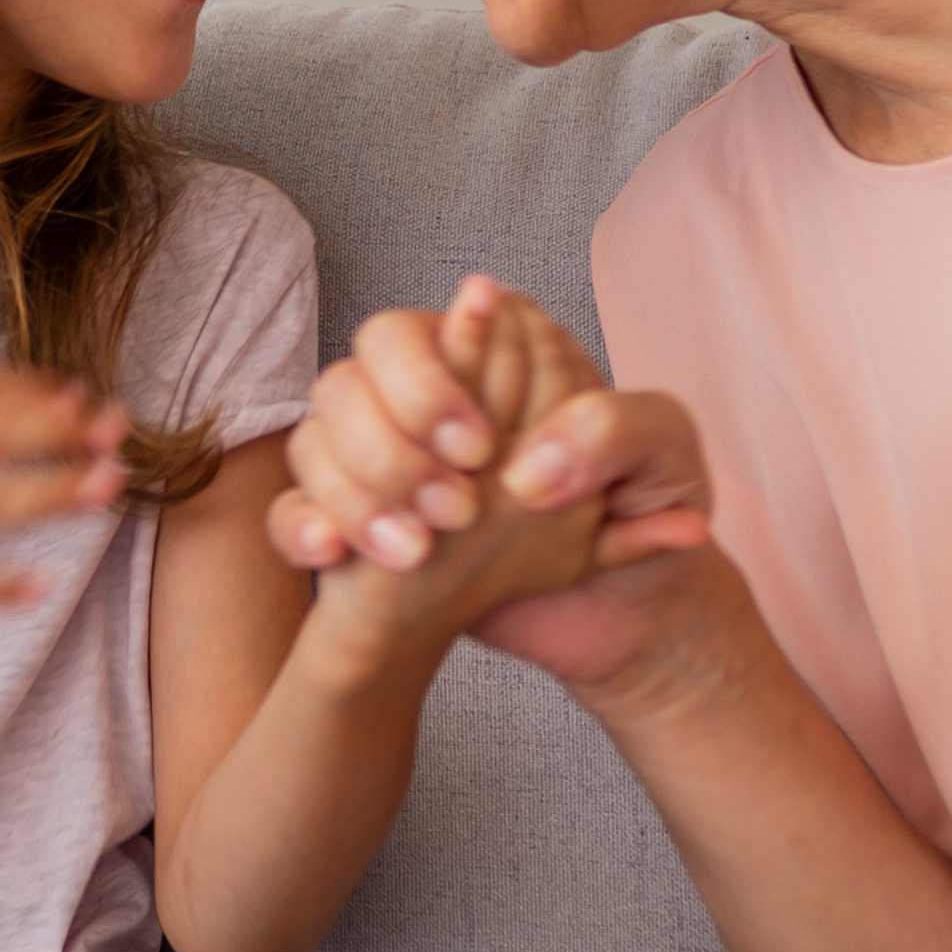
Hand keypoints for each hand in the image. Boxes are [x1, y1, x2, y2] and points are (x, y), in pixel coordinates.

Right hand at [272, 281, 727, 689]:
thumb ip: (611, 430)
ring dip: (356, 493)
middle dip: (393, 444)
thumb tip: (528, 466)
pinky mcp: (354, 525)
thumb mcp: (660, 465)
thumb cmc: (635, 516)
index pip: (418, 331)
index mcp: (492, 361)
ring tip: (414, 552)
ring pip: (313, 440)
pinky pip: (291, 514)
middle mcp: (423, 401)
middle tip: (457, 509)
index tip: (479, 452)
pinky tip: (334, 556)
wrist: (614, 620)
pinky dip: (306, 531)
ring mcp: (380, 461)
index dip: (435, 383)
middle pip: (351, 375)